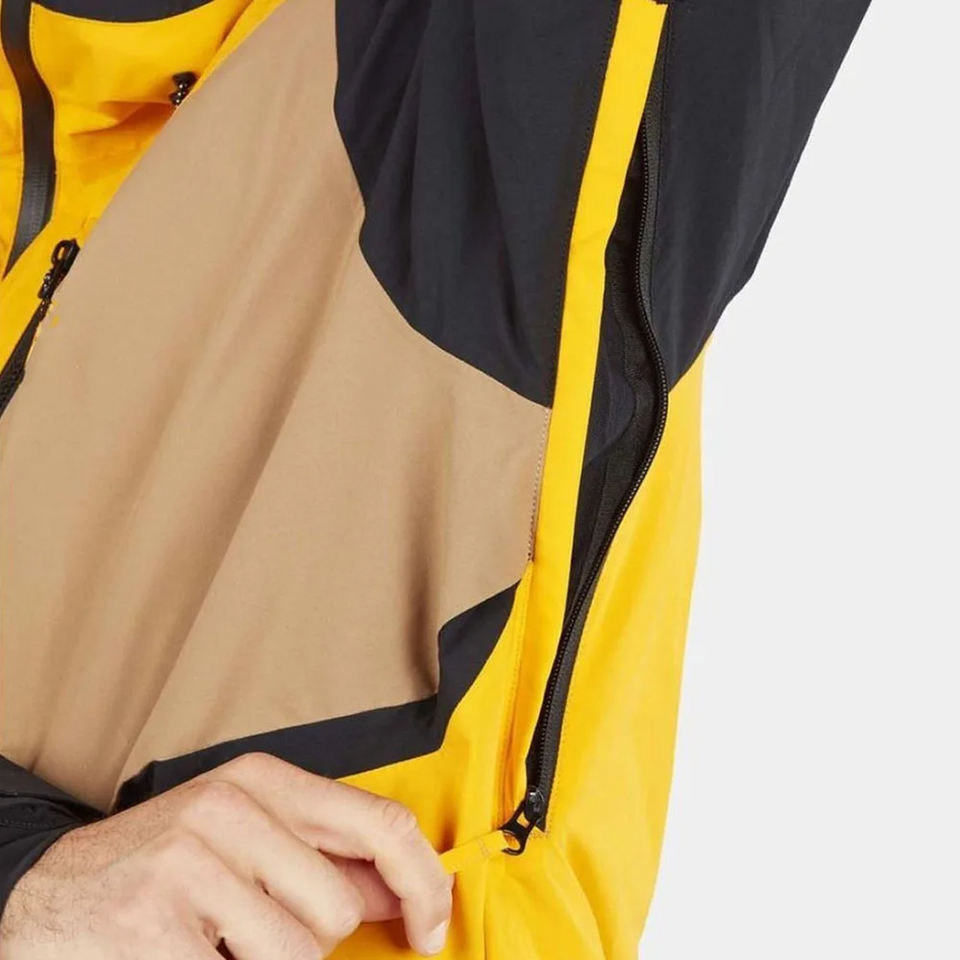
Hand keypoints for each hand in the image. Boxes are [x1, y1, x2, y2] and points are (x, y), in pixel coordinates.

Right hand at [0, 753, 451, 957]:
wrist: (47, 894)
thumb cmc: (162, 865)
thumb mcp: (246, 837)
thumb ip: (323, 857)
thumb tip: (404, 890)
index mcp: (262, 779)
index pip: (381, 822)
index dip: (424, 882)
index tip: (432, 929)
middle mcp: (229, 807)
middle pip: (337, 908)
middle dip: (308, 938)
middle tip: (249, 927)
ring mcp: (189, 864)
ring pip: (298, 956)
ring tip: (216, 943)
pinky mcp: (156, 927)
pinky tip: (190, 956)